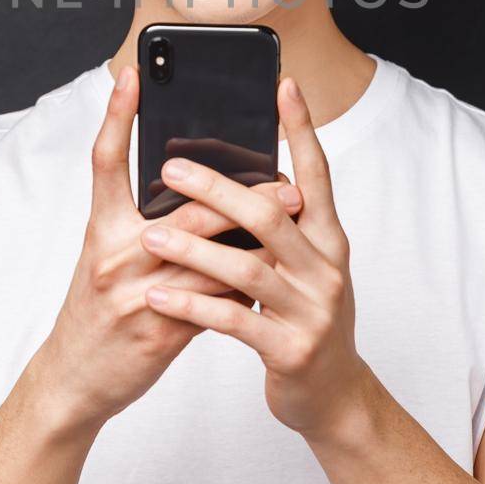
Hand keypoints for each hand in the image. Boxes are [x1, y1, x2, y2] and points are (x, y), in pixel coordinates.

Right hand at [32, 65, 302, 431]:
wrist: (75, 379)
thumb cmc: (101, 310)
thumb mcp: (110, 256)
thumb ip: (148, 223)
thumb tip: (207, 187)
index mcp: (102, 228)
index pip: (106, 160)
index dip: (117, 115)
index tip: (133, 74)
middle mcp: (117, 255)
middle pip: (182, 211)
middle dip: (236, 192)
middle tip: (281, 178)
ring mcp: (139, 294)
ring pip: (208, 255)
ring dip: (256, 234)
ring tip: (291, 214)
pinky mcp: (160, 331)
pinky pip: (216, 301)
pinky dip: (247, 283)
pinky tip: (275, 270)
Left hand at [136, 76, 368, 440]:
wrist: (336, 397)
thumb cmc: (307, 320)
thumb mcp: (305, 267)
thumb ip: (279, 228)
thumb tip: (240, 180)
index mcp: (330, 239)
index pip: (317, 173)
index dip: (302, 129)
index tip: (282, 86)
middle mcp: (326, 267)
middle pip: (269, 214)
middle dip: (218, 188)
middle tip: (171, 166)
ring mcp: (311, 310)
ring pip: (246, 268)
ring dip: (192, 249)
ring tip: (148, 238)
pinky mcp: (289, 349)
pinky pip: (233, 321)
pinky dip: (193, 306)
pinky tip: (158, 296)